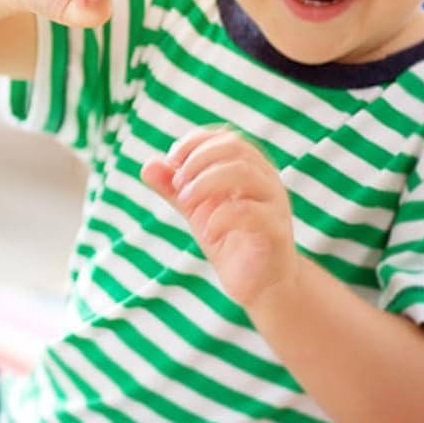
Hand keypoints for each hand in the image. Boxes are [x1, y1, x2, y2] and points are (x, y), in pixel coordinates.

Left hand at [139, 126, 299, 309]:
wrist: (261, 285)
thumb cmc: (230, 241)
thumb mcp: (196, 211)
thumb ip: (174, 189)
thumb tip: (148, 165)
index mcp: (249, 170)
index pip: (226, 137)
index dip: (196, 142)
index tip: (172, 160)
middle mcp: (266, 180)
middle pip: (236, 147)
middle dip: (198, 159)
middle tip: (178, 184)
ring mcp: (274, 204)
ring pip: (244, 172)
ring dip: (206, 182)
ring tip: (186, 201)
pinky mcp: (276, 232)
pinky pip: (250, 213)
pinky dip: (220, 217)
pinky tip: (207, 231)